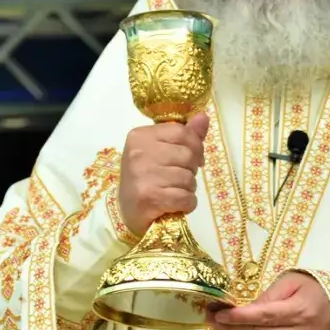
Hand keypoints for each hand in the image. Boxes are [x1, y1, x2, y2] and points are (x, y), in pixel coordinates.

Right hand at [118, 113, 208, 235]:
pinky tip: (175, 204)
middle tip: (178, 178)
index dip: (195, 146)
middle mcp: (139, 152)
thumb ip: (184, 134)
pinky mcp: (149, 197)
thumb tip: (203, 117)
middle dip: (191, 169)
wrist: (125, 212)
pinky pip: (186, 197)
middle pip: (188, 155)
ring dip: (188, 188)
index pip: (182, 132)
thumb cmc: (146, 178)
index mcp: (141, 136)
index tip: (192, 158)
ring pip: (189, 178)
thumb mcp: (160, 151)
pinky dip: (187, 204)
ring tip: (174, 191)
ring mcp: (143, 174)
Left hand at [207, 272, 329, 329]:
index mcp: (301, 311)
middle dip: (231, 326)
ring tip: (219, 326)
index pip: (264, 315)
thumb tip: (245, 308)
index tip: (218, 313)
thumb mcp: (295, 281)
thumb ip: (270, 294)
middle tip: (210, 317)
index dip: (239, 316)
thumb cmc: (317, 292)